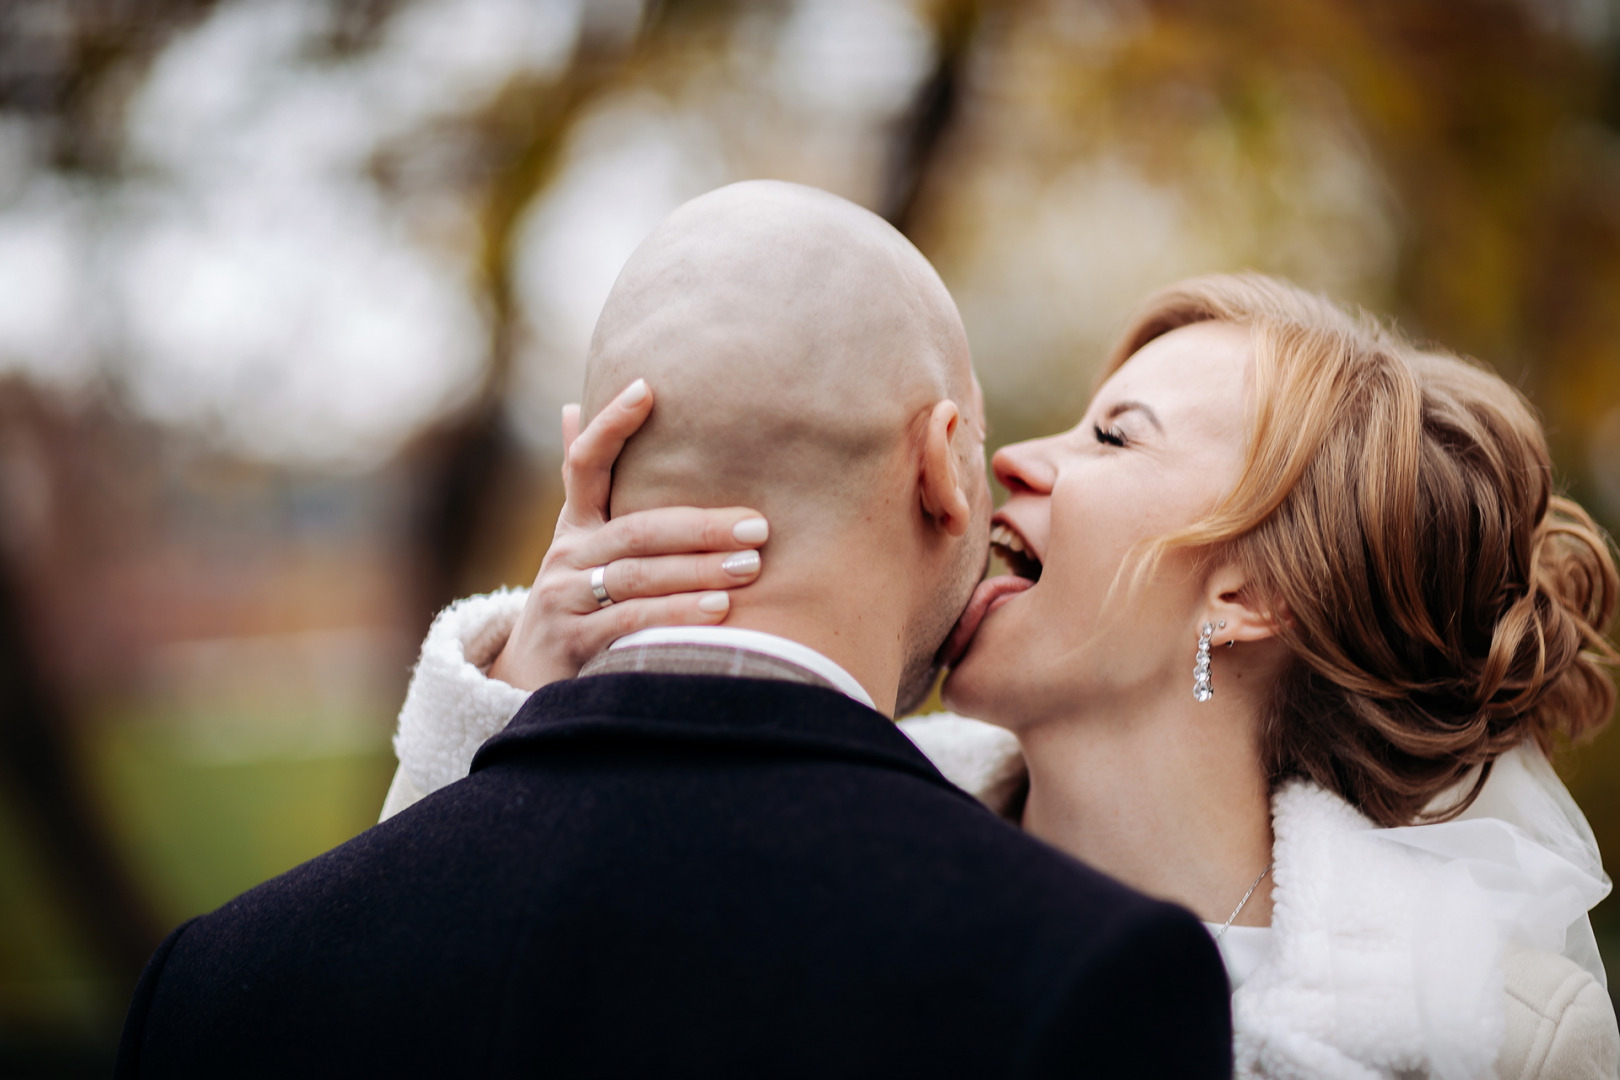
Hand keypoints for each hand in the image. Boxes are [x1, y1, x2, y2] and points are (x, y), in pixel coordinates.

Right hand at [487, 379, 768, 690]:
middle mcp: (567, 555)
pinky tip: (719, 611)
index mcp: (576, 524)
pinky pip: (631, 623)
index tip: (647, 388)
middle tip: (758, 527)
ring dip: (699, 571)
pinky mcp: (572, 643)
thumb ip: (586, 484)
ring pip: (639, 576)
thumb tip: (572, 407)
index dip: (611, 424)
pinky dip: (677, 616)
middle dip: (701, 527)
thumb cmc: (576, 598)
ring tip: (748, 567)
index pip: (585, 463)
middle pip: (637, 530)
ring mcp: (565, 599)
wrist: (528, 676)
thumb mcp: (579, 542)